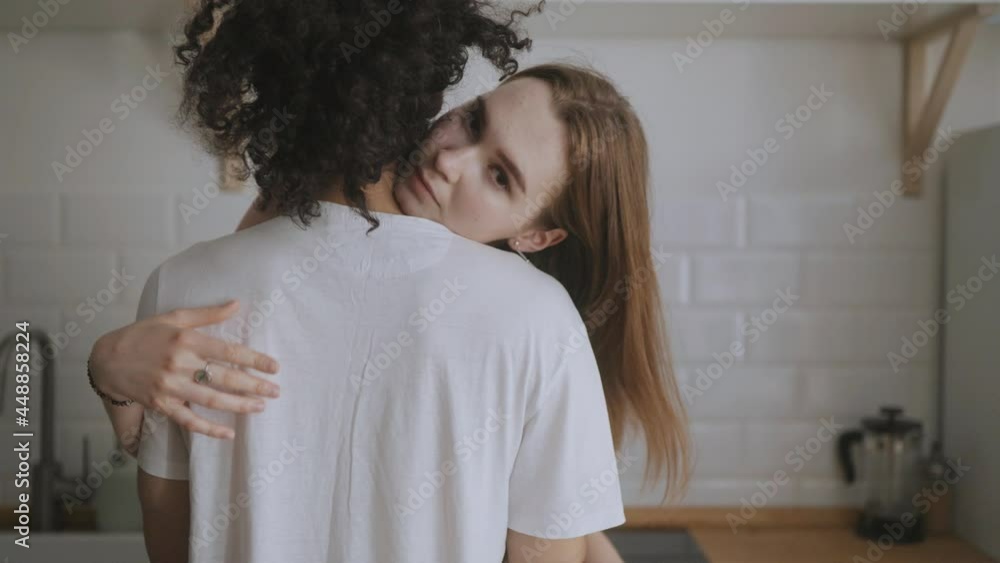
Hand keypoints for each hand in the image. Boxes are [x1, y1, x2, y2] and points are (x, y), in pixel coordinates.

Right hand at [90, 300, 279, 439]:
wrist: (106, 359)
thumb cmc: (143, 334)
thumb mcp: (174, 317)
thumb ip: (208, 314)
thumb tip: (237, 304)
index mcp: (186, 340)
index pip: (229, 351)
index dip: (254, 360)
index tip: (275, 367)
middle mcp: (180, 364)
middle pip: (225, 377)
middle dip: (254, 385)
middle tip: (276, 390)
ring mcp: (170, 387)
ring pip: (211, 399)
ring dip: (239, 405)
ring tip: (261, 406)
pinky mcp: (161, 405)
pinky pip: (189, 421)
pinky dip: (209, 429)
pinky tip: (229, 434)